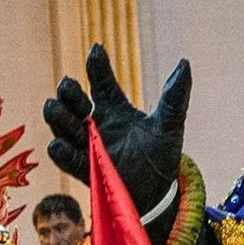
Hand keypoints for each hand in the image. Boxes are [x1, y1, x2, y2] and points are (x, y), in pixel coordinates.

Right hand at [45, 46, 192, 223]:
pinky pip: (63, 156)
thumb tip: (185, 63)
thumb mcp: (170, 125)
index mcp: (115, 109)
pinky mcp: (84, 168)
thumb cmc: (161, 157)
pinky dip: (60, 149)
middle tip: (75, 90)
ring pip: (60, 124)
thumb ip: (175, 96)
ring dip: (59, 115)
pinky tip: (61, 142)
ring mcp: (86, 145)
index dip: (96, 65)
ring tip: (63, 111)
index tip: (96, 50)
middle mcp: (96, 123)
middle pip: (72, 99)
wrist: (158, 194)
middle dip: (68, 91)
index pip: (100, 81)